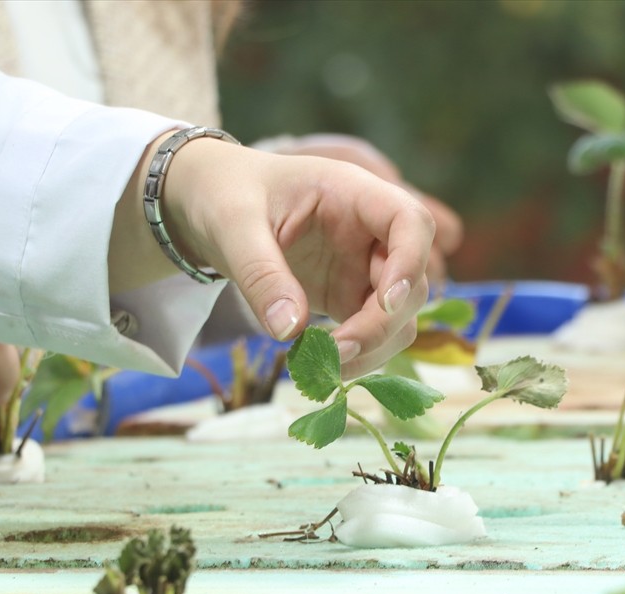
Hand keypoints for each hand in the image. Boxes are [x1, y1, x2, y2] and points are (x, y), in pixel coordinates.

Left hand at [153, 138, 435, 377]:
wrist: (212, 202)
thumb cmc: (227, 194)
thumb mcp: (233, 227)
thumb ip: (262, 275)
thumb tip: (289, 331)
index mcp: (353, 194)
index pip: (411, 222)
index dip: (412, 262)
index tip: (387, 302)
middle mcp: (370, 233)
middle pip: (412, 281)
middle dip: (383, 322)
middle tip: (337, 351)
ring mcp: (362, 268)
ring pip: (399, 316)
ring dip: (375, 347)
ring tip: (326, 368)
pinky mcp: (348, 298)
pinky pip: (371, 334)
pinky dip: (357, 357)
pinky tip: (321, 368)